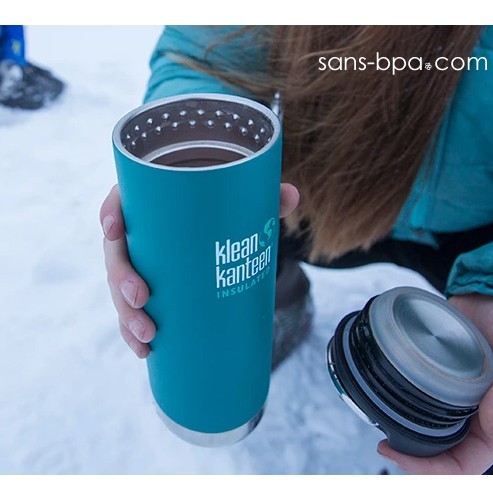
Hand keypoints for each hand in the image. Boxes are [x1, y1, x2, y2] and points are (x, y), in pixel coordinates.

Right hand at [100, 183, 299, 358]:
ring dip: (126, 316)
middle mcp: (140, 233)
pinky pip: (132, 310)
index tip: (114, 230)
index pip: (121, 201)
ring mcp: (142, 263)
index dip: (111, 214)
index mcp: (151, 203)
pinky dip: (134, 332)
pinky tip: (145, 351)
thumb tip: (292, 195)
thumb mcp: (240, 203)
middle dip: (121, 280)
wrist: (217, 229)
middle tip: (143, 300)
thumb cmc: (221, 210)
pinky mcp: (149, 288)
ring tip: (148, 337)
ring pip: (120, 288)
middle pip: (116, 253)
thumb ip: (263, 197)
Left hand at [378, 293, 492, 473]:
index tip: (393, 455)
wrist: (488, 299)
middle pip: (439, 453)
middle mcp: (472, 417)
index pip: (461, 467)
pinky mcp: (435, 376)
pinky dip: (401, 399)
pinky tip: (385, 393)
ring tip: (380, 423)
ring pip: (425, 427)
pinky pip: (417, 394)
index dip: (429, 471)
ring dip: (404, 431)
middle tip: (383, 444)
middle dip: (411, 457)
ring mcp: (452, 397)